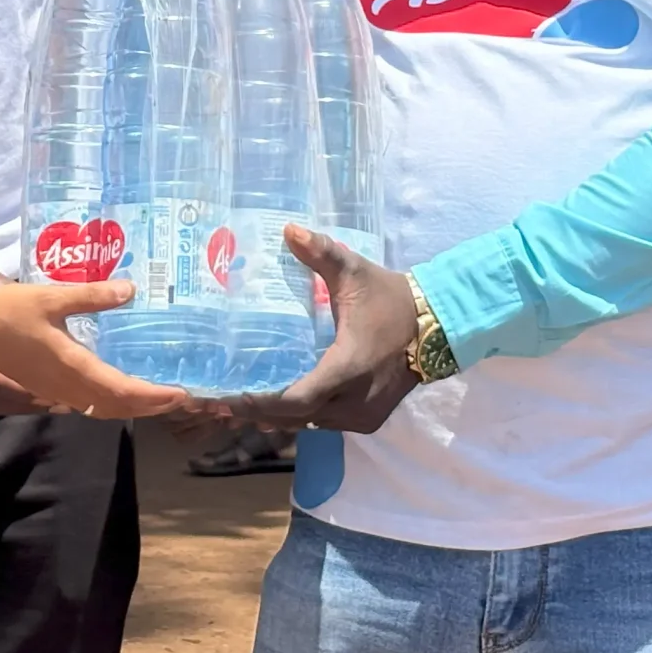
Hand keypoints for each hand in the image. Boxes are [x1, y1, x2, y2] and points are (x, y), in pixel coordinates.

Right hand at [0, 281, 186, 419]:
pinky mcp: (45, 386)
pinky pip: (85, 402)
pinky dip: (109, 402)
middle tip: (179, 399)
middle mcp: (67, 385)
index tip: (180, 394)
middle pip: (115, 406)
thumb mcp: (52, 296)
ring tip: (155, 398)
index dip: (152, 396)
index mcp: (72, 366)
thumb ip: (92, 295)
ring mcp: (54, 389)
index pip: (121, 390)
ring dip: (130, 407)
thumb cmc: (9, 311)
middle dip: (148, 407)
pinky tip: (115, 389)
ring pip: (100, 408)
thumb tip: (131, 290)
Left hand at [229, 227, 421, 435]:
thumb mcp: (355, 272)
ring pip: (309, 423)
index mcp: (348, 368)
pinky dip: (300, 416)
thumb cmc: (390, 299)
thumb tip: (289, 229)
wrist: (435, 327)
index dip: (261, 402)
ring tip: (235, 405)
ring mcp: (363, 416)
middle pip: (296, 416)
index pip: (298, 399)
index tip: (226, 399)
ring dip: (276, 416)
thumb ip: (322, 253)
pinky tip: (274, 406)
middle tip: (216, 403)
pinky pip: (325, 423)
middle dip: (256, 411)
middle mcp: (355, 402)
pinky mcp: (369, 421)